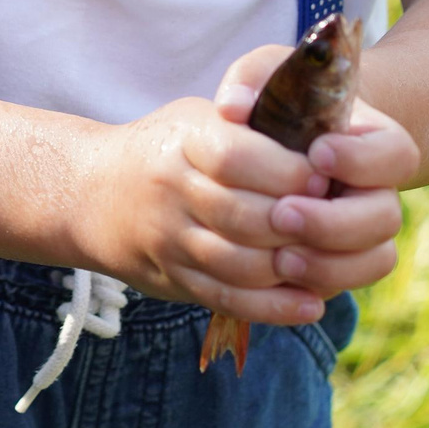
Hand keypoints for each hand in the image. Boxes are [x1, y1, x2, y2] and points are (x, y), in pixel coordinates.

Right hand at [73, 96, 329, 326]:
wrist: (93, 191)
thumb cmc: (168, 149)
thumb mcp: (199, 120)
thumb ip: (252, 130)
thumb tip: (324, 156)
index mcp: (182, 141)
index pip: (239, 158)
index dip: (289, 172)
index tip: (325, 178)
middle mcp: (171, 190)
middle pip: (246, 217)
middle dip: (300, 225)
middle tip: (335, 223)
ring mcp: (169, 239)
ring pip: (242, 264)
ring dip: (292, 268)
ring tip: (322, 259)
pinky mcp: (174, 278)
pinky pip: (229, 300)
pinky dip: (275, 307)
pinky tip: (309, 303)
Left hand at [213, 45, 416, 295]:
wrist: (281, 139)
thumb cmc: (279, 100)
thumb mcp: (266, 74)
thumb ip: (252, 81)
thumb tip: (232, 109)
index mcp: (372, 139)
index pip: (393, 154)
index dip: (361, 159)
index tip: (317, 152)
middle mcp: (378, 189)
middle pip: (384, 217)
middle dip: (334, 222)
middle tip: (284, 214)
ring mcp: (364, 228)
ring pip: (374, 258)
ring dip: (326, 262)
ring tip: (281, 257)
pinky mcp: (342, 259)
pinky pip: (348, 283)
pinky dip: (317, 284)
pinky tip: (279, 274)